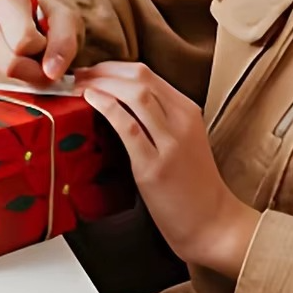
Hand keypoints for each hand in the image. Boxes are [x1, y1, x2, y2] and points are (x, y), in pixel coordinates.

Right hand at [0, 0, 85, 86]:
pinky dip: (14, 80)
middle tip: (40, 53)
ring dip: (24, 75)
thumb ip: (64, 42)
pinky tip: (16, 61)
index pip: (24, 42)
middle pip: (11, 65)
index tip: (44, 37)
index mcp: (4, 0)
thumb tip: (51, 73)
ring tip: (27, 54)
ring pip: (4, 78)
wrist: (26, 11)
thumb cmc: (45, 11)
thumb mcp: (65, 18)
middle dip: (33, 68)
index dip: (42, 48)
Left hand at [75, 61, 259, 278]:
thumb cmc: (191, 182)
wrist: (214, 224)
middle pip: (138, 77)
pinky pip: (128, 126)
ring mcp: (170, 143)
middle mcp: (181, 120)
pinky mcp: (154, 167)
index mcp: (187, 110)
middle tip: (78, 76)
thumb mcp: (180, 137)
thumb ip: (156, 115)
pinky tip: (90, 100)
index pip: (146, 72)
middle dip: (102, 71)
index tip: (90, 71)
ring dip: (100, 84)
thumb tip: (114, 95)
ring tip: (78, 87)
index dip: (112, 67)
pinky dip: (106, 106)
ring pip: (134, 94)